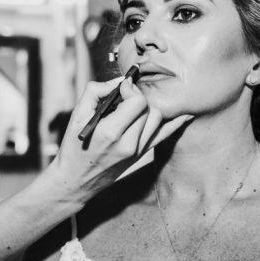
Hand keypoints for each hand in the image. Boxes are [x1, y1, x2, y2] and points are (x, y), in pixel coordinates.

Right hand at [47, 73, 192, 203]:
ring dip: (148, 109)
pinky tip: (185, 115)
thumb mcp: (77, 116)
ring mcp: (138, 151)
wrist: (75, 180)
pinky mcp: (142, 155)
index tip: (121, 89)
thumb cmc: (74, 146)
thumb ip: (95, 91)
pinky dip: (175, 123)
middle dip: (137, 98)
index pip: (138, 102)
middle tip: (124, 98)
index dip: (131, 90)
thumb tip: (118, 80)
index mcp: (111, 133)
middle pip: (149, 109)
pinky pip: (165, 136)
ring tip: (133, 108)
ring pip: (157, 119)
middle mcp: (128, 144)